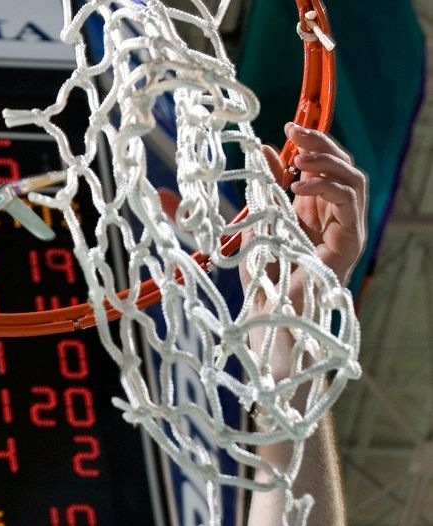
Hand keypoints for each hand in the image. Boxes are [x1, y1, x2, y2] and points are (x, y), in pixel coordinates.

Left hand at [262, 123, 367, 287]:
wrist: (270, 315)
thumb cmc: (263, 277)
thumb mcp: (256, 225)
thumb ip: (261, 192)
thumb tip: (262, 151)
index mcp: (313, 212)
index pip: (322, 168)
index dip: (309, 145)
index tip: (287, 127)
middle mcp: (334, 218)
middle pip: (342, 168)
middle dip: (321, 145)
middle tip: (296, 132)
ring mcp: (346, 230)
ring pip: (352, 180)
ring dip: (327, 163)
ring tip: (299, 159)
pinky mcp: (351, 243)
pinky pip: (349, 204)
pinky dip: (327, 188)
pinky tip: (301, 186)